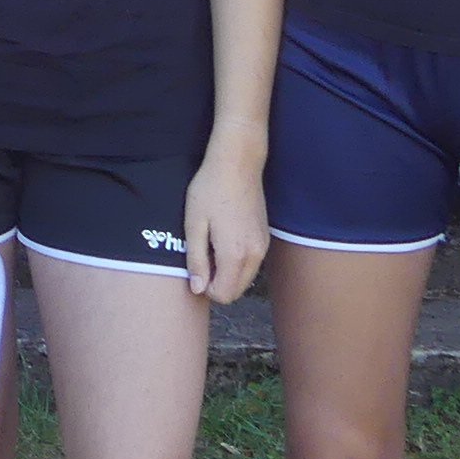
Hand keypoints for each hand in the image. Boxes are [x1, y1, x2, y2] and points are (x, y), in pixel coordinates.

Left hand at [183, 132, 271, 303]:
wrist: (237, 164)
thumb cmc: (210, 190)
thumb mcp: (194, 225)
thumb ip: (196, 260)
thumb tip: (198, 289)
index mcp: (235, 254)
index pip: (224, 294)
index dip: (205, 287)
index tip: (195, 266)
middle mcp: (255, 255)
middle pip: (236, 291)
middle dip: (217, 283)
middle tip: (201, 256)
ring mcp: (263, 247)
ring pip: (245, 278)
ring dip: (227, 272)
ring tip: (210, 245)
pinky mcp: (265, 238)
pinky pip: (251, 263)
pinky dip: (236, 262)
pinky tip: (223, 239)